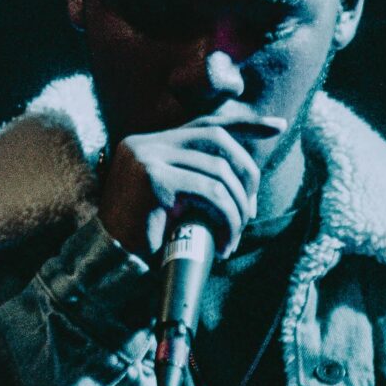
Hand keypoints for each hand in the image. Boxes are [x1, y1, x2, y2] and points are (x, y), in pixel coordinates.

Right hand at [98, 108, 285, 259]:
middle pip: (218, 139)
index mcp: (151, 143)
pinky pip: (209, 191)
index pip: (206, 122)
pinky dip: (226, 217)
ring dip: (236, 208)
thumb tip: (244, 181)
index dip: (246, 123)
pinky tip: (225, 242)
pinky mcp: (153, 178)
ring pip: (218, 170)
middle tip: (249, 213)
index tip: (278, 126)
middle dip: (246, 174)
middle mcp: (147, 142)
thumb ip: (194, 180)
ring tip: (234, 237)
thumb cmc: (142, 237)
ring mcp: (148, 156)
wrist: (106, 262)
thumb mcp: (171, 201)